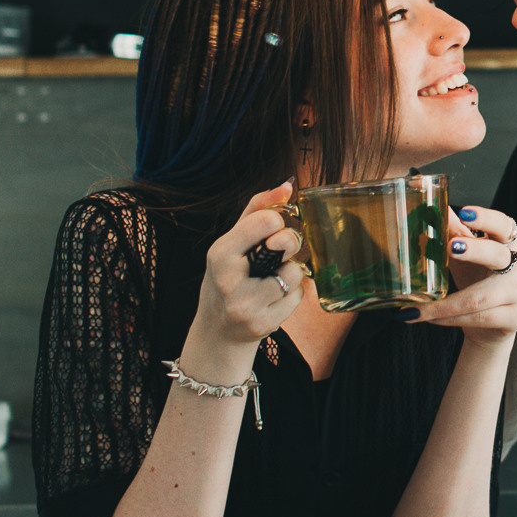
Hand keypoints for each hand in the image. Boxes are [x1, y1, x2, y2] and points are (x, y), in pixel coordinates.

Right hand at [187, 182, 303, 367]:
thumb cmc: (228, 278)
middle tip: (279, 251)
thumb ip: (257, 210)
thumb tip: (287, 185)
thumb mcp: (231, 242)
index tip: (272, 228)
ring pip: (295, 273)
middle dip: (291, 243)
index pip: (266, 220)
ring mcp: (246, 305)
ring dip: (291, 273)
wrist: (218, 330)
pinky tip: (273, 300)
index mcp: (220, 252)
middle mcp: (229, 280)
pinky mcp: (263, 325)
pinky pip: (298, 297)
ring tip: (272, 280)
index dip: (278, 221)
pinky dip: (292, 295)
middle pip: (286, 243)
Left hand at [412, 205, 516, 345]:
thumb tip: (430, 206)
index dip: (486, 218)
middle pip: (497, 255)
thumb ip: (453, 233)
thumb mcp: (465, 256)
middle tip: (450, 247)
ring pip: (479, 298)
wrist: (491, 325)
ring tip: (414, 308)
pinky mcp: (516, 317)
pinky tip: (429, 318)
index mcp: (508, 243)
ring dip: (444, 304)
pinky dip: (449, 319)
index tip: (465, 213)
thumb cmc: (478, 282)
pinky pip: (478, 318)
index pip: (502, 224)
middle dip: (473, 250)